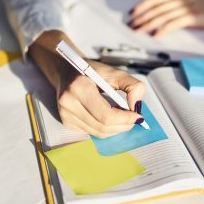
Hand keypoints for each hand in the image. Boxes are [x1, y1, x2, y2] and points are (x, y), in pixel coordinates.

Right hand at [29, 30, 144, 137]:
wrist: (65, 70)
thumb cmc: (90, 70)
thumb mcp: (114, 72)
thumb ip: (132, 86)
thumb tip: (137, 107)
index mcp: (79, 87)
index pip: (106, 115)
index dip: (125, 119)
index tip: (138, 116)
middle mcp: (69, 103)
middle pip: (103, 127)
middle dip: (123, 125)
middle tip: (134, 119)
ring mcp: (65, 115)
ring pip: (98, 133)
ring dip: (115, 128)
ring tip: (123, 117)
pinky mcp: (66, 122)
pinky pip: (92, 131)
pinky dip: (105, 128)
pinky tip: (108, 117)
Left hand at [128, 0, 203, 36]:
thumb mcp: (195, 4)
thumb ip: (181, 8)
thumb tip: (166, 18)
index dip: (142, 5)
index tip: (132, 12)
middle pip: (156, 7)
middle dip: (141, 16)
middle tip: (130, 24)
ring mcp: (188, 6)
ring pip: (162, 15)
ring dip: (147, 23)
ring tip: (138, 30)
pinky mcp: (194, 16)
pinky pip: (174, 23)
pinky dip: (163, 29)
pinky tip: (156, 35)